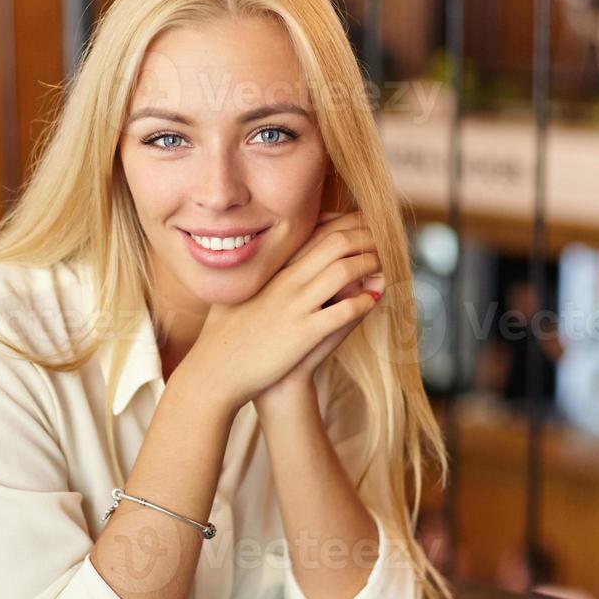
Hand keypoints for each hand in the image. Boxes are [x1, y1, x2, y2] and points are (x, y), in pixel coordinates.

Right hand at [182, 211, 383, 412]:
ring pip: (345, 271)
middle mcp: (286, 282)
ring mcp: (296, 306)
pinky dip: (365, 302)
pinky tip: (373, 301)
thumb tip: (268, 272)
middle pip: (336, 243)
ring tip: (383, 267)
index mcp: (273, 271)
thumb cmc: (225, 338)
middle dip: (366, 237)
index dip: (346, 224)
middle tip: (384, 240)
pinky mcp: (304, 334)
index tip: (363, 224)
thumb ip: (257, 281)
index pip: (316, 232)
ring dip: (370, 265)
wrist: (215, 374)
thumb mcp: (238, 298)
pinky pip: (345, 311)